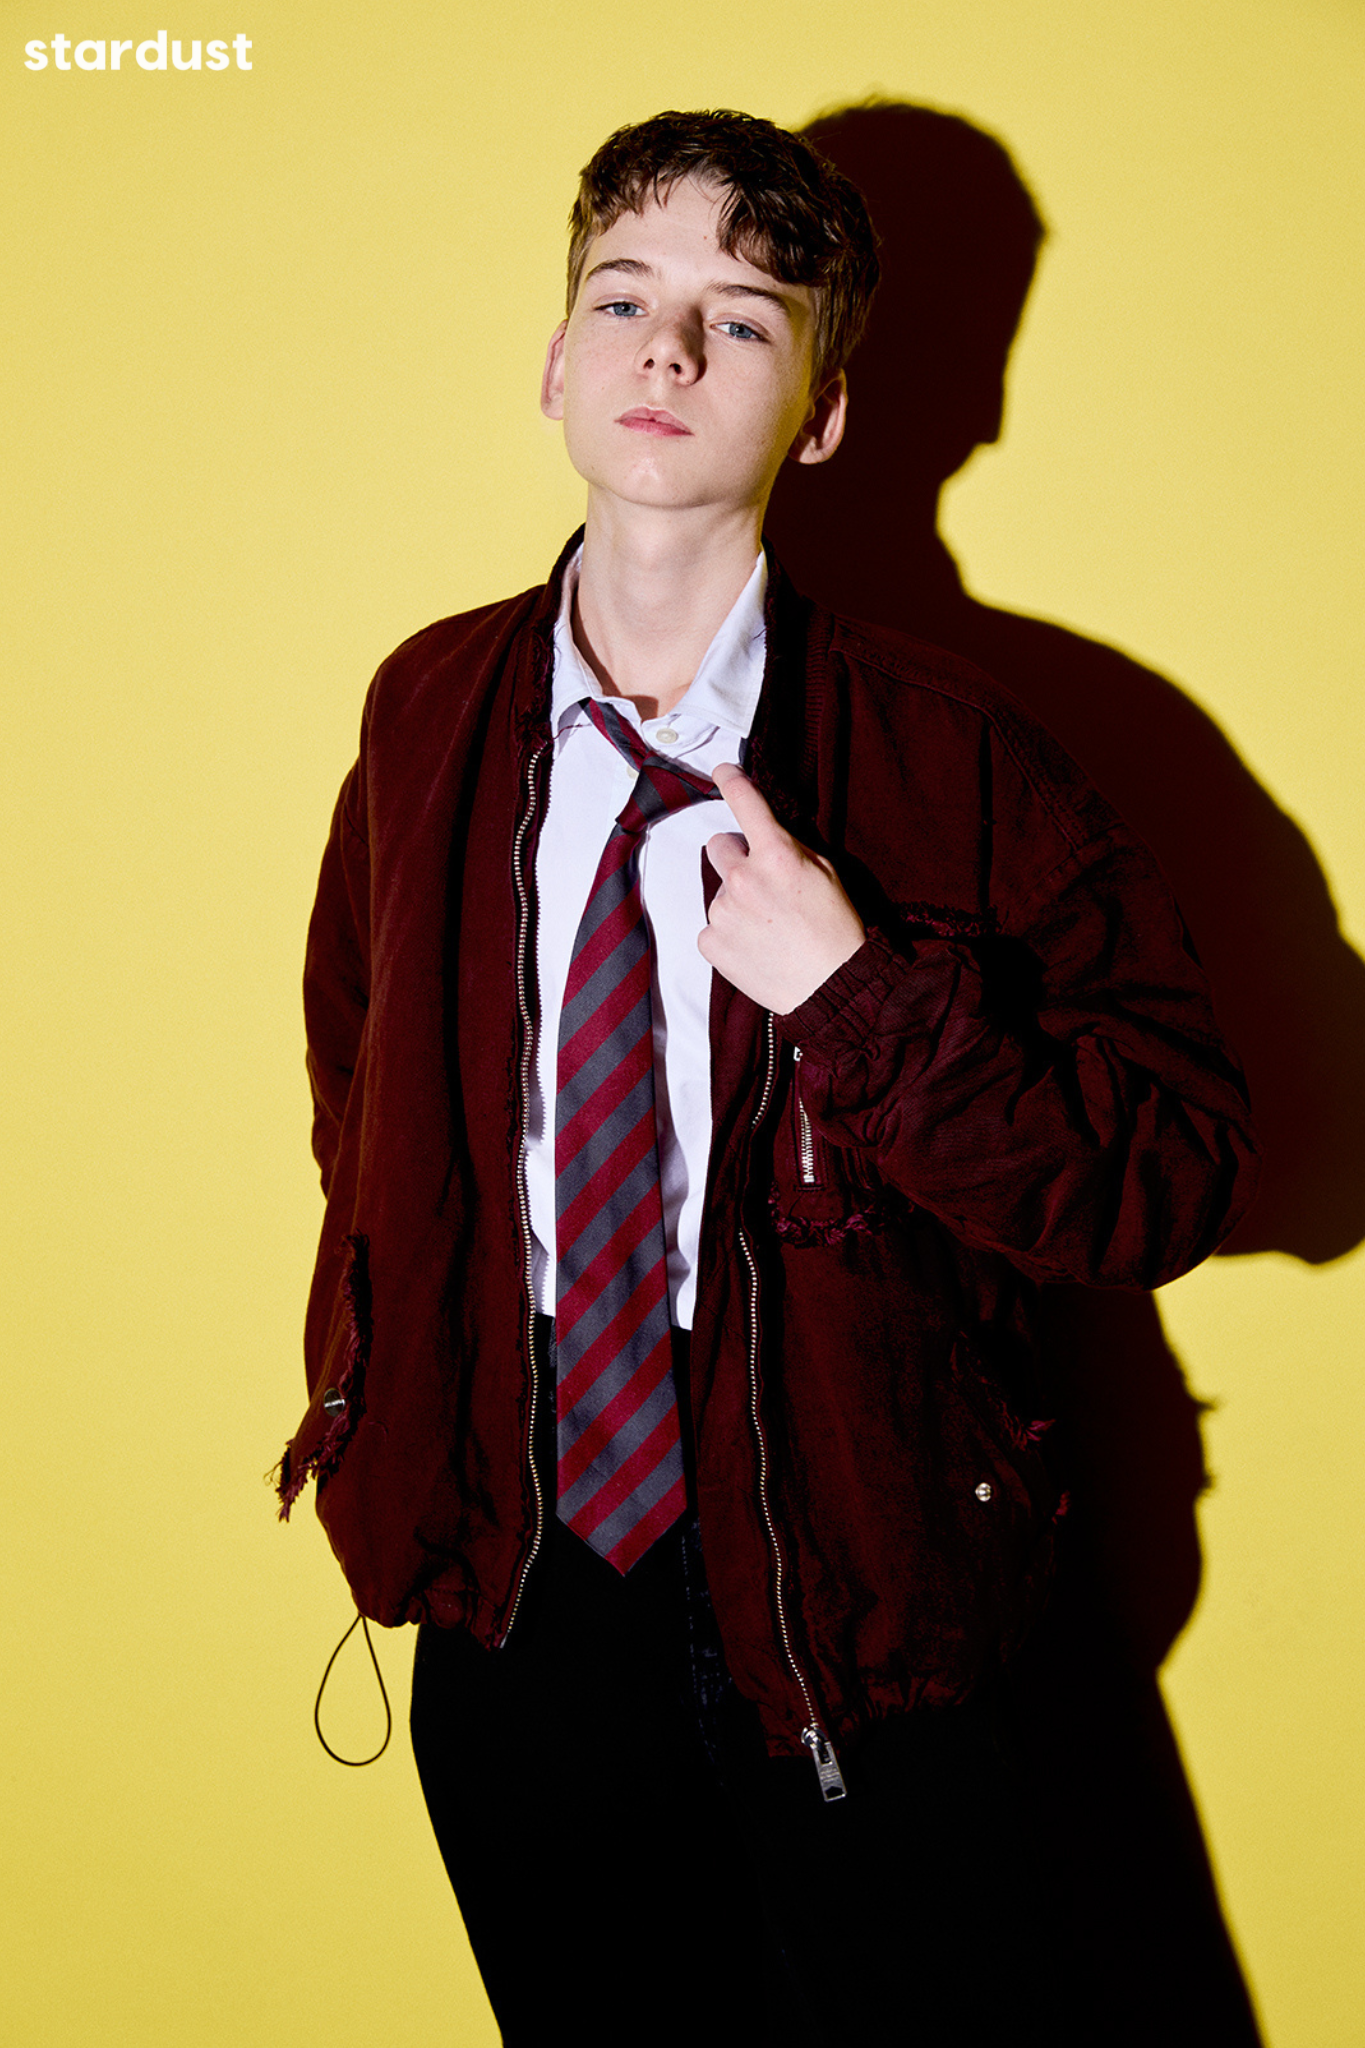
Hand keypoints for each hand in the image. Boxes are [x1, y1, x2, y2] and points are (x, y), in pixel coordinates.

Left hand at [698, 764, 865, 1011]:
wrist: (832, 988)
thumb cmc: (836, 931)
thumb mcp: (827, 874)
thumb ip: (791, 848)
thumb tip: (765, 837)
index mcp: (777, 854)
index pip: (745, 803)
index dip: (731, 781)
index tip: (722, 772)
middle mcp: (742, 878)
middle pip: (718, 845)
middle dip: (736, 858)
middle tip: (762, 883)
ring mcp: (722, 912)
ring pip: (718, 891)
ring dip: (735, 901)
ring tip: (767, 927)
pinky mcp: (710, 942)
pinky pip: (712, 927)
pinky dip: (729, 934)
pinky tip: (755, 947)